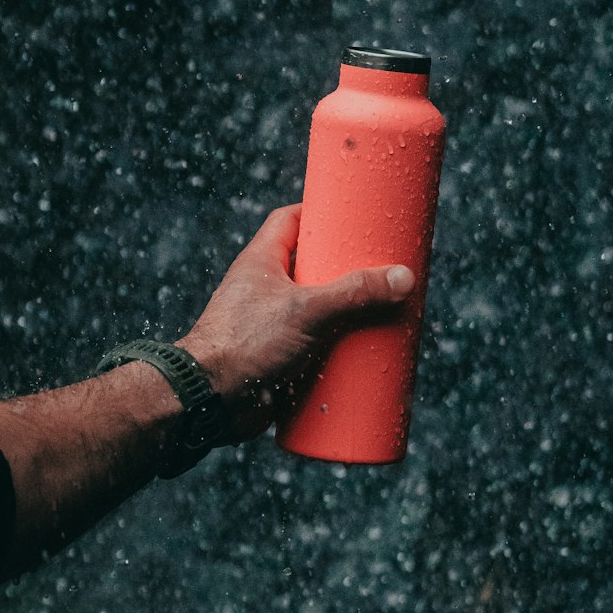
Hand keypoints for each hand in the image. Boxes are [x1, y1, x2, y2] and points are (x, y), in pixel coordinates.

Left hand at [180, 204, 415, 441]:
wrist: (210, 400)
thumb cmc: (244, 343)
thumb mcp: (307, 310)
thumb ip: (354, 292)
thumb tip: (403, 277)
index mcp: (261, 262)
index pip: (289, 220)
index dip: (319, 211)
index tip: (354, 213)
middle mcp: (264, 289)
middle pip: (310, 266)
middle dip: (345, 268)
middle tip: (381, 267)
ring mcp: (270, 324)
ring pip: (315, 309)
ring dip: (345, 311)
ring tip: (383, 309)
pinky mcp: (278, 358)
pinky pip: (313, 345)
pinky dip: (335, 347)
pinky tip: (363, 351)